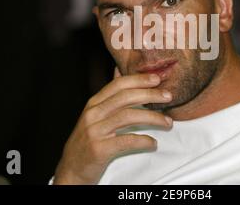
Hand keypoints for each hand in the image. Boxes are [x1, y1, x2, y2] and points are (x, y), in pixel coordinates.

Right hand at [53, 72, 172, 184]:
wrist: (71, 169)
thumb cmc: (88, 141)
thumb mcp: (94, 115)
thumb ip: (109, 96)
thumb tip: (118, 70)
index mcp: (93, 104)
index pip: (118, 85)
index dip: (139, 80)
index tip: (157, 79)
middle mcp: (93, 114)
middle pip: (125, 97)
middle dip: (150, 95)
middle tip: (168, 96)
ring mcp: (95, 131)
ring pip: (128, 116)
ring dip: (152, 117)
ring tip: (168, 122)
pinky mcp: (99, 149)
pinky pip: (127, 140)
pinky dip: (143, 140)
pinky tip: (153, 143)